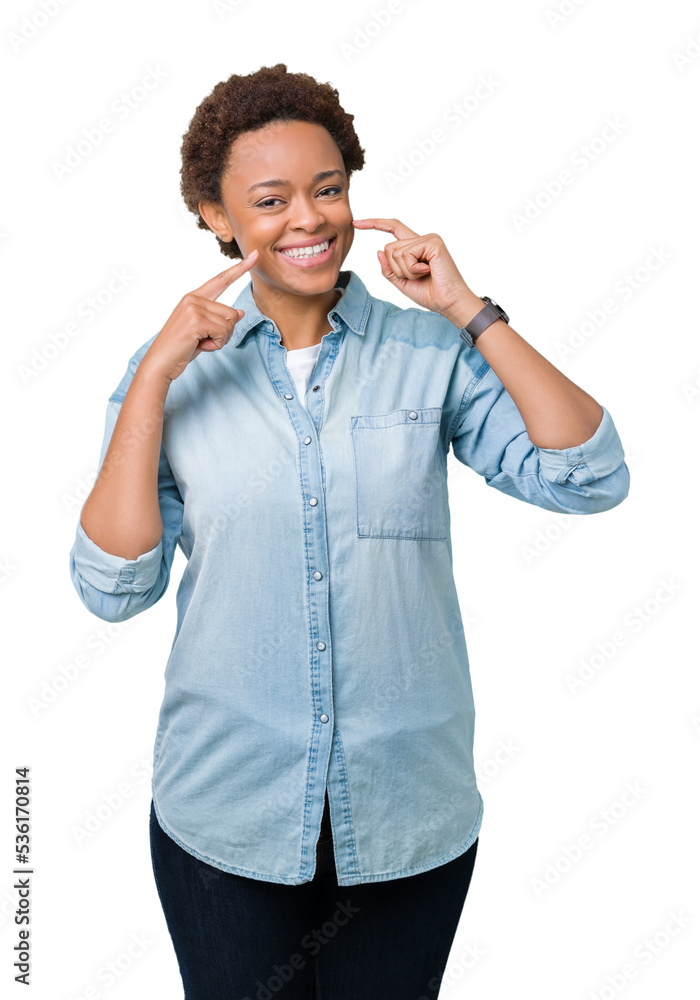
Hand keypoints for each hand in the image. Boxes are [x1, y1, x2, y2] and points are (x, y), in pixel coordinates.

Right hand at [141, 249, 258, 384]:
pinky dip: (216, 345)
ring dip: (220, 339)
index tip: (254, 256)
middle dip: (224, 333)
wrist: (161, 362)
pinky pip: (223, 333)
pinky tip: (199, 346)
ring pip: (230, 323)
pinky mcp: (196, 321)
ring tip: (200, 342)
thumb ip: (219, 319)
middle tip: (204, 340)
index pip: (221, 280)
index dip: (239, 269)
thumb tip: (240, 312)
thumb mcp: (203, 331)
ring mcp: (193, 308)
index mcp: (193, 297)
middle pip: (232, 312)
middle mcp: (193, 298)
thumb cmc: (181, 348)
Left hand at [351, 218, 470, 316]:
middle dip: (396, 269)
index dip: (374, 224)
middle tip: (417, 276)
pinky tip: (427, 271)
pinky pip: (406, 254)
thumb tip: (378, 251)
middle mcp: (422, 239)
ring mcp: (428, 239)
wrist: (448, 303)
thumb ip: (388, 269)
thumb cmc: (430, 293)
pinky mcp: (432, 242)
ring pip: (394, 252)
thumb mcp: (402, 282)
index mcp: (415, 246)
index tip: (356, 223)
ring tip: (423, 274)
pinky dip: (412, 268)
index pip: (392, 228)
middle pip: (388, 248)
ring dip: (405, 271)